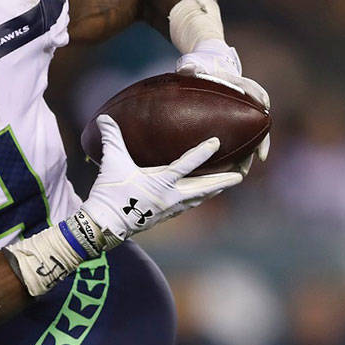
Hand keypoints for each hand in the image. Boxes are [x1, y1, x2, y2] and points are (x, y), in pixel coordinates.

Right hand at [81, 115, 242, 246]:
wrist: (103, 226)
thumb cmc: (109, 194)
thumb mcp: (111, 163)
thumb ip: (111, 138)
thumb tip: (104, 117)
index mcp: (160, 183)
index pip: (186, 165)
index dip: (202, 153)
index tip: (217, 142)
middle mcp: (170, 197)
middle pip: (203, 188)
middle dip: (223, 181)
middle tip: (241, 174)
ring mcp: (169, 209)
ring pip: (198, 198)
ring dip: (213, 190)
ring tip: (227, 183)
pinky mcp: (164, 217)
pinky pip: (188, 205)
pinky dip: (198, 198)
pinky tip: (201, 196)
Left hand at [176, 39, 270, 161]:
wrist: (202, 67)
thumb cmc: (199, 67)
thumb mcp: (194, 65)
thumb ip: (192, 67)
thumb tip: (189, 68)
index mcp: (237, 84)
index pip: (254, 90)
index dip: (260, 97)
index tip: (265, 106)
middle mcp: (243, 102)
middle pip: (258, 122)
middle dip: (261, 141)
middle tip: (260, 157)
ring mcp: (239, 114)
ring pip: (249, 136)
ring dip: (249, 154)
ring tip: (242, 172)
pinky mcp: (232, 123)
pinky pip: (237, 140)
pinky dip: (236, 154)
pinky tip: (227, 170)